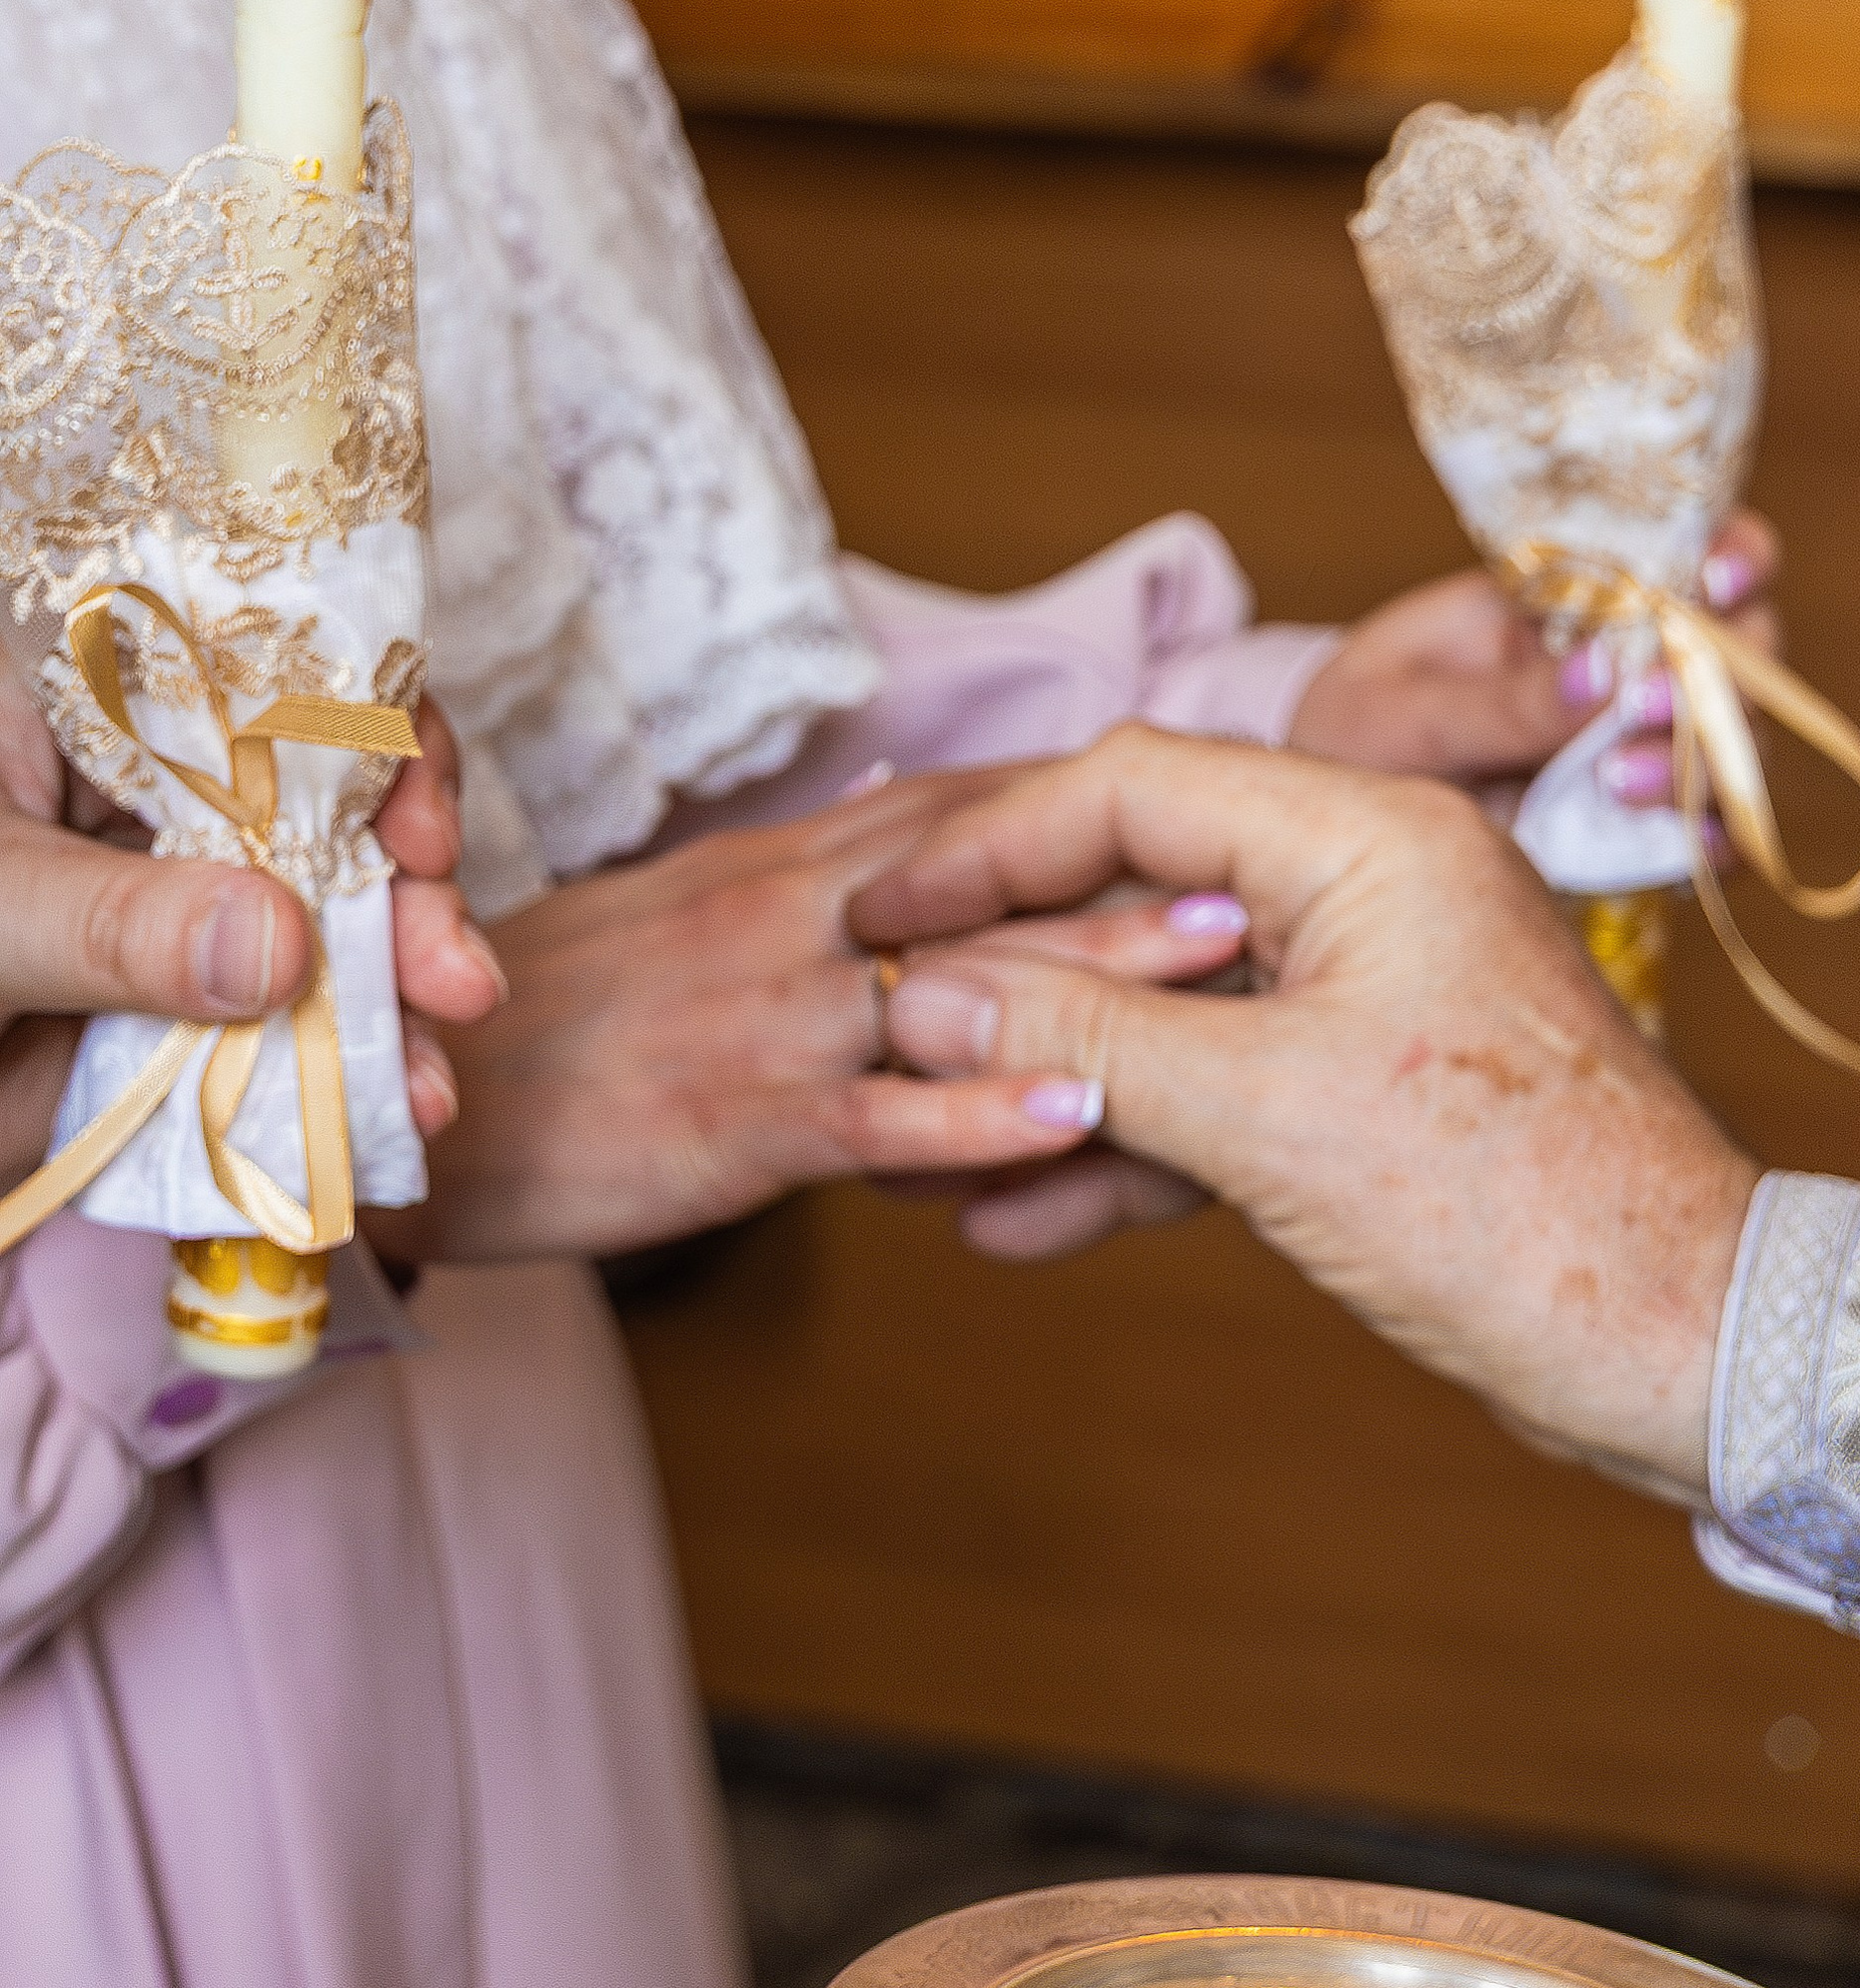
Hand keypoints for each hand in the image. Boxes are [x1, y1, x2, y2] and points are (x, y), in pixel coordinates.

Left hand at [0, 674, 501, 1187]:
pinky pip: (304, 1025)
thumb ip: (109, 924)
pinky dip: (364, 1071)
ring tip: (428, 1085)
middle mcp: (151, 795)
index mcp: (76, 709)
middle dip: (408, 893)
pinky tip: (402, 1111)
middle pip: (331, 805)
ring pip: (336, 924)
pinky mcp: (198, 1010)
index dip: (366, 735)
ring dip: (402, 1000)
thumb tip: (278, 942)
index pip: (256, 673)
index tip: (413, 825)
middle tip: (452, 977)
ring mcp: (186, 906)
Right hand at [368, 769, 1249, 1265]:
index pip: (961, 816)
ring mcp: (768, 1015)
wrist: (410, 1103)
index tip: (1205, 819)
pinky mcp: (738, 1120)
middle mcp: (791, 918)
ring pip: (956, 981)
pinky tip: (1076, 1115)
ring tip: (1230, 959)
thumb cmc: (558, 1025)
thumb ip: (814, 892)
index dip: (1089, 815)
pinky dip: (977, 1115)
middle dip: (1133, 866)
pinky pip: (876, 1116)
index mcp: (786, 870)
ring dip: (1097, 967)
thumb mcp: (687, 928)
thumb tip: (924, 846)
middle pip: (988, 875)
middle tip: (1270, 868)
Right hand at [858, 729, 1755, 1498]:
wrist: (1675, 1345)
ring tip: (938, 1158)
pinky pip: (1225, 1093)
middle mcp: (1375, 889)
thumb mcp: (1268, 1116)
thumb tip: (925, 989)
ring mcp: (1377, 992)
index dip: (987, 846)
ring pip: (1174, 1012)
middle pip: (1142, 899)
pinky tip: (1029, 1218)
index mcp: (1368, 839)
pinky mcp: (1375, 1091)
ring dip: (1062, 1086)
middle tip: (888, 1031)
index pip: (1131, 789)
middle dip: (1014, 982)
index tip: (879, 908)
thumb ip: (1088, 1041)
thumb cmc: (1514, 1214)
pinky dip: (1138, 1149)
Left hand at [1286, 513, 1779, 810]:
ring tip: (1616, 785)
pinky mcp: (1632, 832)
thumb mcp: (1399, 708)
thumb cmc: (1355, 735)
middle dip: (1716, 675)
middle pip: (1741, 649)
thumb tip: (1606, 673)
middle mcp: (1625, 666)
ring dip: (1702, 762)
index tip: (1715, 578)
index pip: (1685, 550)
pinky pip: (1704, 834)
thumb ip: (1497, 699)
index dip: (1732, 554)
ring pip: (1734, 743)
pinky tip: (1680, 851)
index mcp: (1572, 597)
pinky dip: (1710, 841)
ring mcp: (1635, 750)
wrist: (1330, 833)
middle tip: (1641, 708)